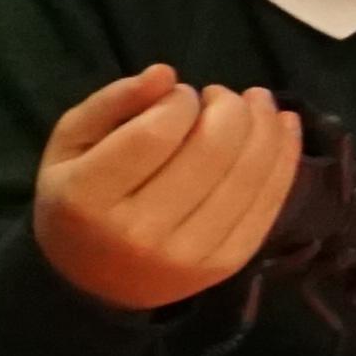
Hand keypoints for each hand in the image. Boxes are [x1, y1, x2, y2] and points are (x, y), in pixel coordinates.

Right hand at [31, 65, 299, 310]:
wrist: (96, 281)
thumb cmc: (80, 199)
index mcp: (87, 198)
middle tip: (221, 95)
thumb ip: (111, 103)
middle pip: (210, 151)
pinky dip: (284, 157)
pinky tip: (284, 125)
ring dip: (263, 125)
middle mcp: (139, 232)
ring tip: (257, 102)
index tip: (181, 94)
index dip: (180, 101)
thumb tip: (166, 73)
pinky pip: (268, 203)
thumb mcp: (71, 145)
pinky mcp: (226, 265)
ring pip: (247, 175)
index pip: (155, 134)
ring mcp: (188, 254)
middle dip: (228, 108)